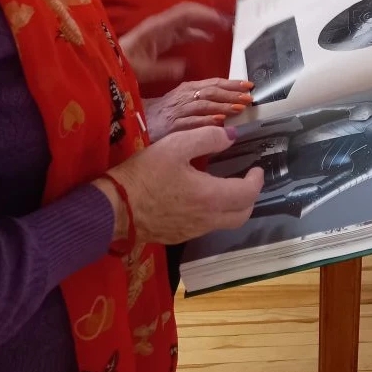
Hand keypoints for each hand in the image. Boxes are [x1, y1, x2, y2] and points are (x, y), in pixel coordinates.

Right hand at [96, 126, 263, 244]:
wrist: (114, 207)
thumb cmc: (146, 174)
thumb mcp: (176, 145)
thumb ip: (208, 137)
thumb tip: (231, 135)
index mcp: (210, 197)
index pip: (247, 193)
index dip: (257, 180)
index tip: (256, 168)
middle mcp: (206, 219)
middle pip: (241, 215)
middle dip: (250, 197)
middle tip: (247, 179)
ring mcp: (192, 231)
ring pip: (225, 223)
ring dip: (233, 206)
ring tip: (228, 186)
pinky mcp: (178, 236)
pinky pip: (207, 227)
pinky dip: (215, 213)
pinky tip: (203, 198)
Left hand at [120, 3, 232, 89]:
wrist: (107, 64)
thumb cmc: (121, 64)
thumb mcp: (142, 70)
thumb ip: (163, 69)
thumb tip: (183, 67)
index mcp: (157, 28)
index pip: (185, 13)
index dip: (205, 14)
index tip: (221, 19)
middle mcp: (161, 26)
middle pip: (189, 14)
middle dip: (208, 16)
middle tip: (227, 22)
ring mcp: (160, 31)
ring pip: (187, 23)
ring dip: (204, 24)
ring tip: (221, 30)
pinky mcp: (160, 39)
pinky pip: (182, 32)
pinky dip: (196, 33)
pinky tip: (205, 39)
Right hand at [143, 77, 254, 139]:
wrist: (136, 123)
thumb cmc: (161, 113)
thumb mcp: (182, 100)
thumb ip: (203, 99)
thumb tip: (228, 102)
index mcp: (187, 89)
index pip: (213, 82)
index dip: (232, 83)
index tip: (249, 85)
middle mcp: (183, 97)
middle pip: (211, 92)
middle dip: (231, 94)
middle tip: (248, 97)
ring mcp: (177, 111)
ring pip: (203, 106)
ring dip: (223, 106)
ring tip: (239, 108)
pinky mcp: (171, 127)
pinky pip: (191, 123)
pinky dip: (206, 122)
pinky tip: (219, 123)